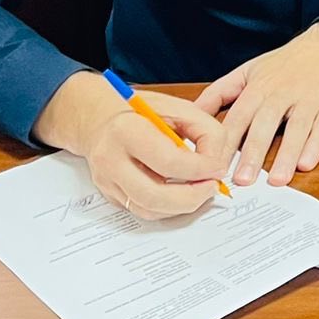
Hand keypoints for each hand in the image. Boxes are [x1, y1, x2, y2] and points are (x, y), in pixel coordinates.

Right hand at [82, 86, 229, 221]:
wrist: (100, 119)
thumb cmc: (141, 111)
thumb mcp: (179, 107)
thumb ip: (206, 132)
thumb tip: (217, 165)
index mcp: (128, 130)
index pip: (169, 161)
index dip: (200, 169)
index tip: (217, 169)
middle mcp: (111, 159)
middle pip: (155, 196)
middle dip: (193, 197)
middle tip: (211, 187)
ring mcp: (107, 181)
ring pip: (149, 210)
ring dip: (181, 206)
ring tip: (199, 191)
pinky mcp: (109, 194)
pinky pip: (142, 211)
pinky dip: (167, 208)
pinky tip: (181, 194)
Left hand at [196, 22, 318, 186]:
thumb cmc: (287, 63)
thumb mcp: (249, 70)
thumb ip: (219, 92)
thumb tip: (191, 112)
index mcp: (259, 87)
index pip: (238, 117)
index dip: (225, 142)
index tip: (214, 165)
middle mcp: (283, 93)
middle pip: (265, 125)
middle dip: (253, 153)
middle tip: (243, 180)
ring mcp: (309, 99)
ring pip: (297, 129)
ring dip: (286, 155)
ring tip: (277, 180)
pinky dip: (315, 146)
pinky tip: (306, 163)